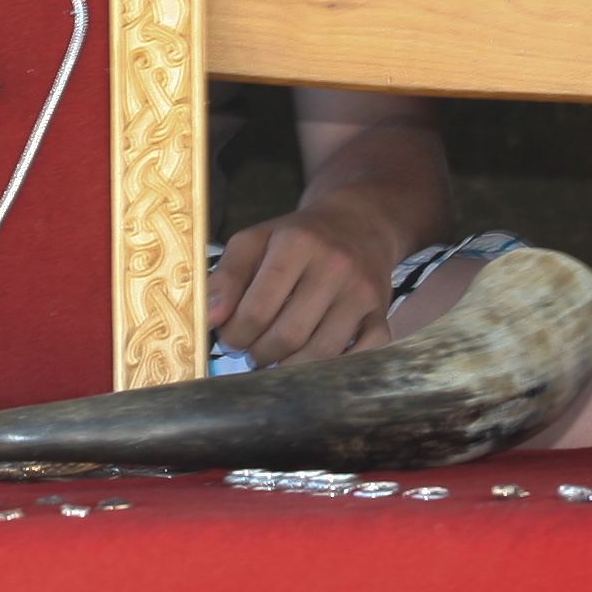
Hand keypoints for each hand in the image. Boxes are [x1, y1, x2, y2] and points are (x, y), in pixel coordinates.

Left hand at [207, 209, 396, 365]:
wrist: (359, 223)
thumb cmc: (298, 237)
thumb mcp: (255, 241)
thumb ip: (226, 276)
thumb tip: (210, 319)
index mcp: (297, 244)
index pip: (257, 309)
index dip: (235, 334)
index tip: (231, 338)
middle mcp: (334, 266)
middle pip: (288, 335)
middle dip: (260, 354)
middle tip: (251, 352)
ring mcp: (362, 292)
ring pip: (322, 353)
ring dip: (290, 367)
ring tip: (275, 358)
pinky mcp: (382, 312)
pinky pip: (362, 355)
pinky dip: (336, 369)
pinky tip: (314, 360)